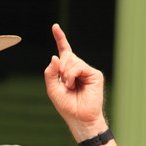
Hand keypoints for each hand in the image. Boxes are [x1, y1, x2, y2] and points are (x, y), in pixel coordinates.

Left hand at [44, 24, 106, 141]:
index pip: (64, 51)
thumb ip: (50, 73)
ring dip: (65, 73)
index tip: (55, 26)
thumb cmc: (67, 106)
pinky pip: (79, 66)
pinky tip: (73, 84)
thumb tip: (55, 56)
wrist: (79, 118)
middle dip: (60, 67)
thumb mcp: (52, 89)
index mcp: (67, 70)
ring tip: (69, 86)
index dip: (60, 38)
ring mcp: (87, 70)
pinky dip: (72, 75)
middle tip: (63, 82)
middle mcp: (77, 68)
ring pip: (71, 60)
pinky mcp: (95, 74)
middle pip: (65, 55)